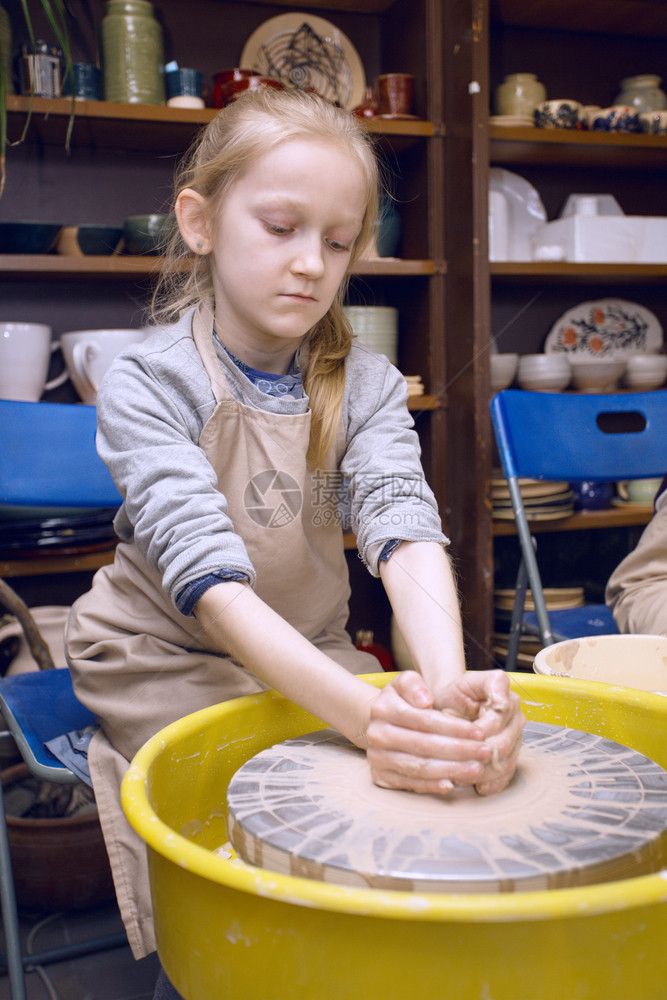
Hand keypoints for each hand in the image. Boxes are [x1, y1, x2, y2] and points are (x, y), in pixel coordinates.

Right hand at [364, 670, 493, 795]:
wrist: (379, 724)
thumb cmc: (401, 701)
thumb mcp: (405, 683)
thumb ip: (414, 684)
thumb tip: (425, 700)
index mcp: (383, 709)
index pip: (425, 720)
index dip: (455, 728)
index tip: (480, 733)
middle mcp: (377, 734)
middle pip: (425, 745)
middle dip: (460, 750)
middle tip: (486, 752)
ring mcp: (377, 758)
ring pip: (420, 767)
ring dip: (452, 770)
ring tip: (477, 769)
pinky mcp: (380, 777)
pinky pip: (410, 784)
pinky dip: (432, 785)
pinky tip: (452, 784)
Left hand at [432, 670, 524, 795]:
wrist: (452, 706)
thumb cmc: (456, 694)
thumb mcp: (465, 682)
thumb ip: (487, 684)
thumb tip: (503, 701)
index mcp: (508, 698)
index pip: (498, 721)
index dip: (480, 731)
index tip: (460, 736)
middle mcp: (517, 718)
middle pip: (503, 744)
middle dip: (478, 755)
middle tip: (456, 762)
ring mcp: (516, 738)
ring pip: (505, 761)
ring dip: (484, 772)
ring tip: (462, 776)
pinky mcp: (511, 755)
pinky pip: (507, 773)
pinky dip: (494, 782)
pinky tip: (480, 787)